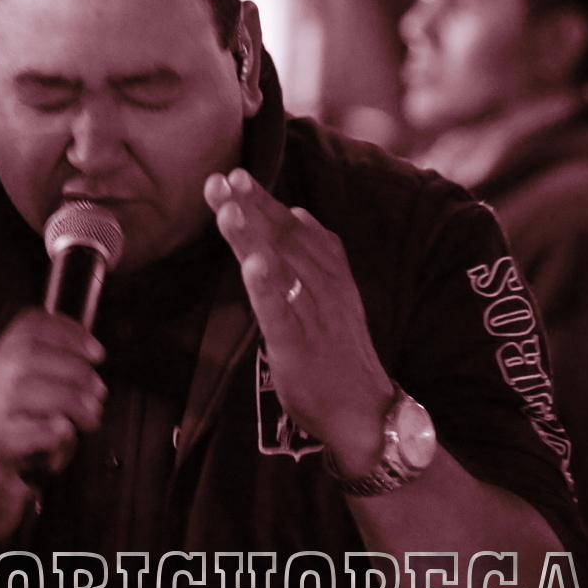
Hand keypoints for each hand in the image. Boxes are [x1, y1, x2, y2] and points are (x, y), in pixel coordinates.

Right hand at [0, 310, 105, 544]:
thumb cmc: (8, 447)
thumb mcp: (29, 403)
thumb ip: (53, 378)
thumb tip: (93, 365)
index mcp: (1, 362)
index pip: (29, 324)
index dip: (68, 330)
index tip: (96, 351)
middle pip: (31, 352)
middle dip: (75, 370)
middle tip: (97, 395)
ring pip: (30, 388)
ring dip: (72, 402)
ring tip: (88, 420)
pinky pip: (32, 430)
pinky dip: (55, 434)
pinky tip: (61, 442)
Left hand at [204, 169, 392, 471]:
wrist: (366, 411)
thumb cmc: (339, 354)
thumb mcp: (331, 296)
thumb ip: (313, 257)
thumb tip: (297, 213)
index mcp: (329, 273)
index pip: (291, 228)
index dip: (263, 200)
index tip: (233, 175)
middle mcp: (323, 287)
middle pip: (283, 239)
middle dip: (250, 206)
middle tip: (221, 180)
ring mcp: (313, 316)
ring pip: (281, 267)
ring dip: (253, 235)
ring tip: (228, 208)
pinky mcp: (300, 347)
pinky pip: (282, 311)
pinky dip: (266, 286)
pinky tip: (252, 264)